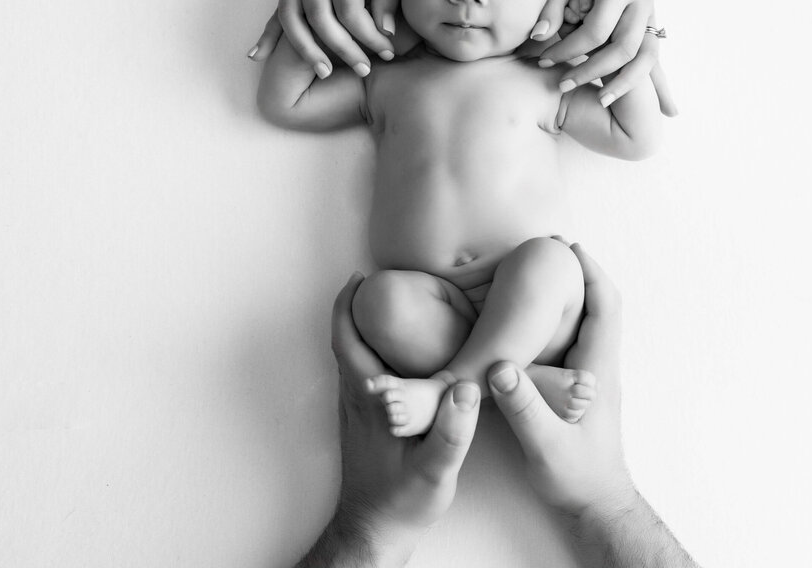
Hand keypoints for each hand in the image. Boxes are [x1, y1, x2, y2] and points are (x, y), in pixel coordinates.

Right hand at [250, 0, 399, 77]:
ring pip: (291, 16)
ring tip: (324, 71)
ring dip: (305, 48)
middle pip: (320, 17)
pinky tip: (258, 56)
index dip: (369, 35)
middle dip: (342, 48)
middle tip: (364, 69)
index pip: (350, 7)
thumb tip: (386, 31)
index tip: (387, 51)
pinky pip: (276, 9)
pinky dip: (267, 34)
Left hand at [301, 273, 479, 565]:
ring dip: (361, 329)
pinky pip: (360, 374)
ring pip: (350, 358)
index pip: (348, 340)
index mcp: (369, 401)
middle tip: (375, 282)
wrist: (374, 533)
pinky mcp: (362, 425)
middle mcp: (356, 400)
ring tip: (389, 310)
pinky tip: (396, 356)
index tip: (362, 278)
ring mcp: (355, 412)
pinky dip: (370, 351)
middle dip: (354, 308)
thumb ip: (453, 431)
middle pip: (344, 341)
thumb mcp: (435, 469)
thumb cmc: (401, 502)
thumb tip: (467, 388)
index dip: (349, 306)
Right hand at [486, 243, 636, 515]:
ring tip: (536, 276)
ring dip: (568, 295)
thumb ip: (524, 408)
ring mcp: (590, 377)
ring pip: (586, 322)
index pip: (606, 308)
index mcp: (598, 370)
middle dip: (579, 273)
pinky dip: (556, 321)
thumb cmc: (576, 477)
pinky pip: (571, 342)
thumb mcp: (545, 445)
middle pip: (599, 306)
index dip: (592, 273)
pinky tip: (528, 323)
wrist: (594, 503)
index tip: (570, 248)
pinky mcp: (577, 389)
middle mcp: (598, 367)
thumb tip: (499, 367)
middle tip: (550, 250)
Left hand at [533, 0, 677, 116]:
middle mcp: (641, 0)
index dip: (568, 50)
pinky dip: (654, 81)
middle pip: (624, 48)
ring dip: (626, 83)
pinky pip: (654, 56)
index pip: (595, 30)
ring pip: (648, 57)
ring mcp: (652, 11)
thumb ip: (552, 7)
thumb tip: (538, 38)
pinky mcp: (653, 21)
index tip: (543, 60)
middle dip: (593, 71)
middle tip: (563, 85)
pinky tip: (666, 109)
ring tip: (602, 101)